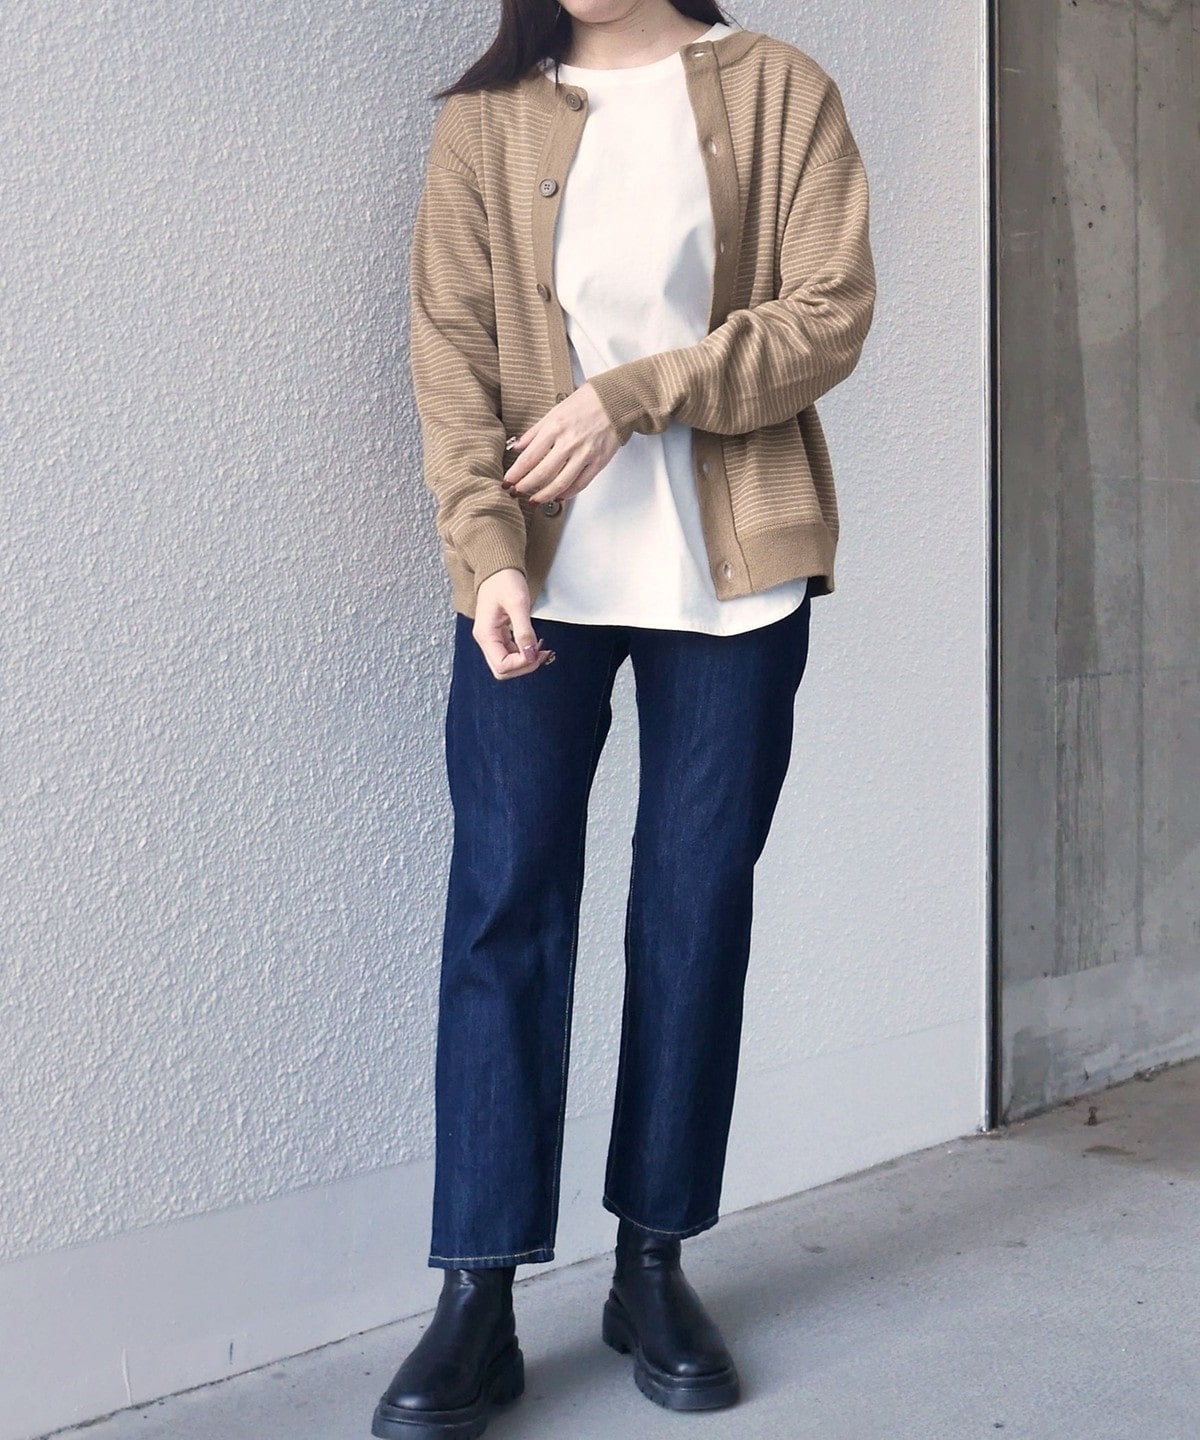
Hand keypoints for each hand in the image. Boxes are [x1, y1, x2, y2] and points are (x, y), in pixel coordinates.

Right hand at [472, 568, 555, 680]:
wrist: (498, 567)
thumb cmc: (504, 580)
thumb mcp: (518, 604)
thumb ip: (524, 631)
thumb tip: (530, 655)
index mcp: (485, 634)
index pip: (501, 665)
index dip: (522, 663)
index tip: (537, 651)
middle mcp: (486, 639)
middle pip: (502, 670)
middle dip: (524, 666)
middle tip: (542, 654)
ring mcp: (491, 638)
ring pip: (507, 664)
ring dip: (525, 662)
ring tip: (542, 649)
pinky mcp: (499, 635)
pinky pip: (510, 653)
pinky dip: (524, 654)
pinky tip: (535, 645)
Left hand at [501, 383, 620, 505]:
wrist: (616, 401)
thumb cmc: (586, 403)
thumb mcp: (554, 412)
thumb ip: (535, 432)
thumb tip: (517, 447)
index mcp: (555, 428)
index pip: (529, 457)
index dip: (516, 473)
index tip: (507, 482)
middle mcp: (569, 442)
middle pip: (541, 473)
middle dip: (525, 486)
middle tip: (515, 493)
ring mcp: (585, 454)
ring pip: (560, 483)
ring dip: (544, 495)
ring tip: (534, 500)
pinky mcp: (598, 462)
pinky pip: (580, 484)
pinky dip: (567, 493)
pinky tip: (558, 496)